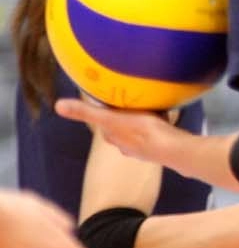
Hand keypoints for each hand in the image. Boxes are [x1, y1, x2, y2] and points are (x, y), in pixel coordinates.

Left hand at [54, 99, 186, 167]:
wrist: (172, 148)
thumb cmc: (142, 131)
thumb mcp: (110, 118)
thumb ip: (85, 112)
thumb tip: (57, 105)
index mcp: (113, 136)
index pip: (105, 122)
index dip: (108, 111)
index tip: (113, 99)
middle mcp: (125, 145)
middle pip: (121, 127)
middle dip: (125, 116)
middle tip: (133, 101)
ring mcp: (143, 147)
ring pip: (138, 131)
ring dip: (142, 122)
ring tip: (150, 108)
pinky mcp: (160, 146)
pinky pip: (155, 133)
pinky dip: (156, 126)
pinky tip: (165, 120)